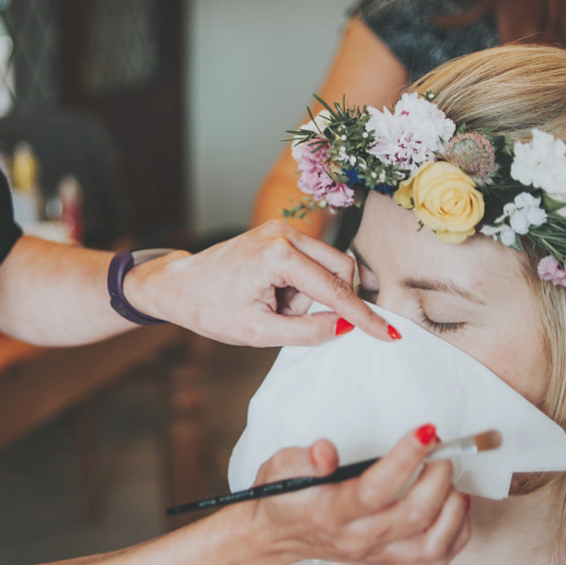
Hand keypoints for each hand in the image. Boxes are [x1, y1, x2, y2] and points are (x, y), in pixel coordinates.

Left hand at [124, 220, 391, 346]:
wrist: (177, 286)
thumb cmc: (209, 309)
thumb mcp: (257, 333)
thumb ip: (307, 332)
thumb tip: (346, 326)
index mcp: (278, 254)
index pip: (335, 290)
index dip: (363, 317)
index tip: (389, 335)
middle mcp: (284, 233)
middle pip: (339, 271)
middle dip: (324, 301)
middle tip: (283, 317)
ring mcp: (281, 230)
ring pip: (326, 269)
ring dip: (308, 296)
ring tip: (270, 306)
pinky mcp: (279, 234)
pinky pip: (310, 264)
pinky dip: (299, 286)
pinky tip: (270, 294)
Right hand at [243, 428, 469, 564]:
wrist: (275, 538)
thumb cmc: (281, 497)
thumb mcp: (278, 467)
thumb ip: (303, 458)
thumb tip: (327, 450)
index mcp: (330, 512)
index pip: (375, 490)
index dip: (406, 459)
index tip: (426, 431)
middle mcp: (357, 538)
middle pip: (413, 515)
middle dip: (438, 475)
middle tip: (441, 446)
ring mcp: (376, 554)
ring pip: (433, 544)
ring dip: (452, 506)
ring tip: (446, 475)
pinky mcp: (389, 561)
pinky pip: (436, 556)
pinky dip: (456, 530)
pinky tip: (452, 502)